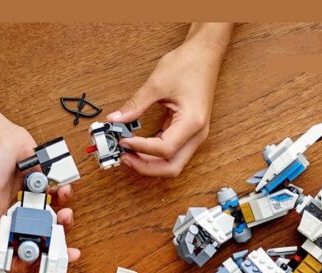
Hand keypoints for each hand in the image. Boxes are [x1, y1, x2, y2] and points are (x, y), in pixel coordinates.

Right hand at [0, 118, 79, 272]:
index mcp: (4, 224)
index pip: (15, 252)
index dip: (27, 263)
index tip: (39, 263)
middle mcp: (22, 218)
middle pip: (42, 241)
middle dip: (58, 249)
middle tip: (69, 251)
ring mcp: (37, 204)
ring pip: (56, 222)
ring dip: (65, 222)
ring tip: (65, 215)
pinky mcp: (48, 190)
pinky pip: (62, 198)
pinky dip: (65, 195)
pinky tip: (62, 189)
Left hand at [107, 34, 225, 176]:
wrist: (205, 55)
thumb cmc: (188, 64)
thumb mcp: (157, 83)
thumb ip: (135, 105)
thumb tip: (116, 119)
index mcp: (192, 122)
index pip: (164, 149)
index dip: (141, 148)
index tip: (123, 140)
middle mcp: (196, 134)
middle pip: (171, 167)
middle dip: (146, 167)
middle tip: (125, 157)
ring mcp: (193, 136)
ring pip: (172, 164)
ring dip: (149, 163)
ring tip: (128, 153)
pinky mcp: (188, 134)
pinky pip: (171, 153)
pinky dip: (154, 154)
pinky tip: (138, 147)